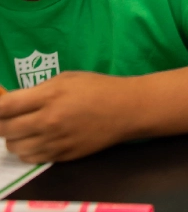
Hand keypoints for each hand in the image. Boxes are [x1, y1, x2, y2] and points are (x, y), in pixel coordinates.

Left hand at [0, 72, 137, 161]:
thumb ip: (38, 91)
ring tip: (25, 130)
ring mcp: (55, 140)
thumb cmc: (98, 87)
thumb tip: (11, 102)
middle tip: (9, 119)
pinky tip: (38, 140)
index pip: (5, 106)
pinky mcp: (62, 155)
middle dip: (1, 124)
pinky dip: (28, 150)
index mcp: (50, 95)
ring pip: (15, 147)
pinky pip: (31, 157)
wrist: (127, 109)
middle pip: (4, 130)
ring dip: (15, 138)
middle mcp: (48, 120)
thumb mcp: (67, 79)